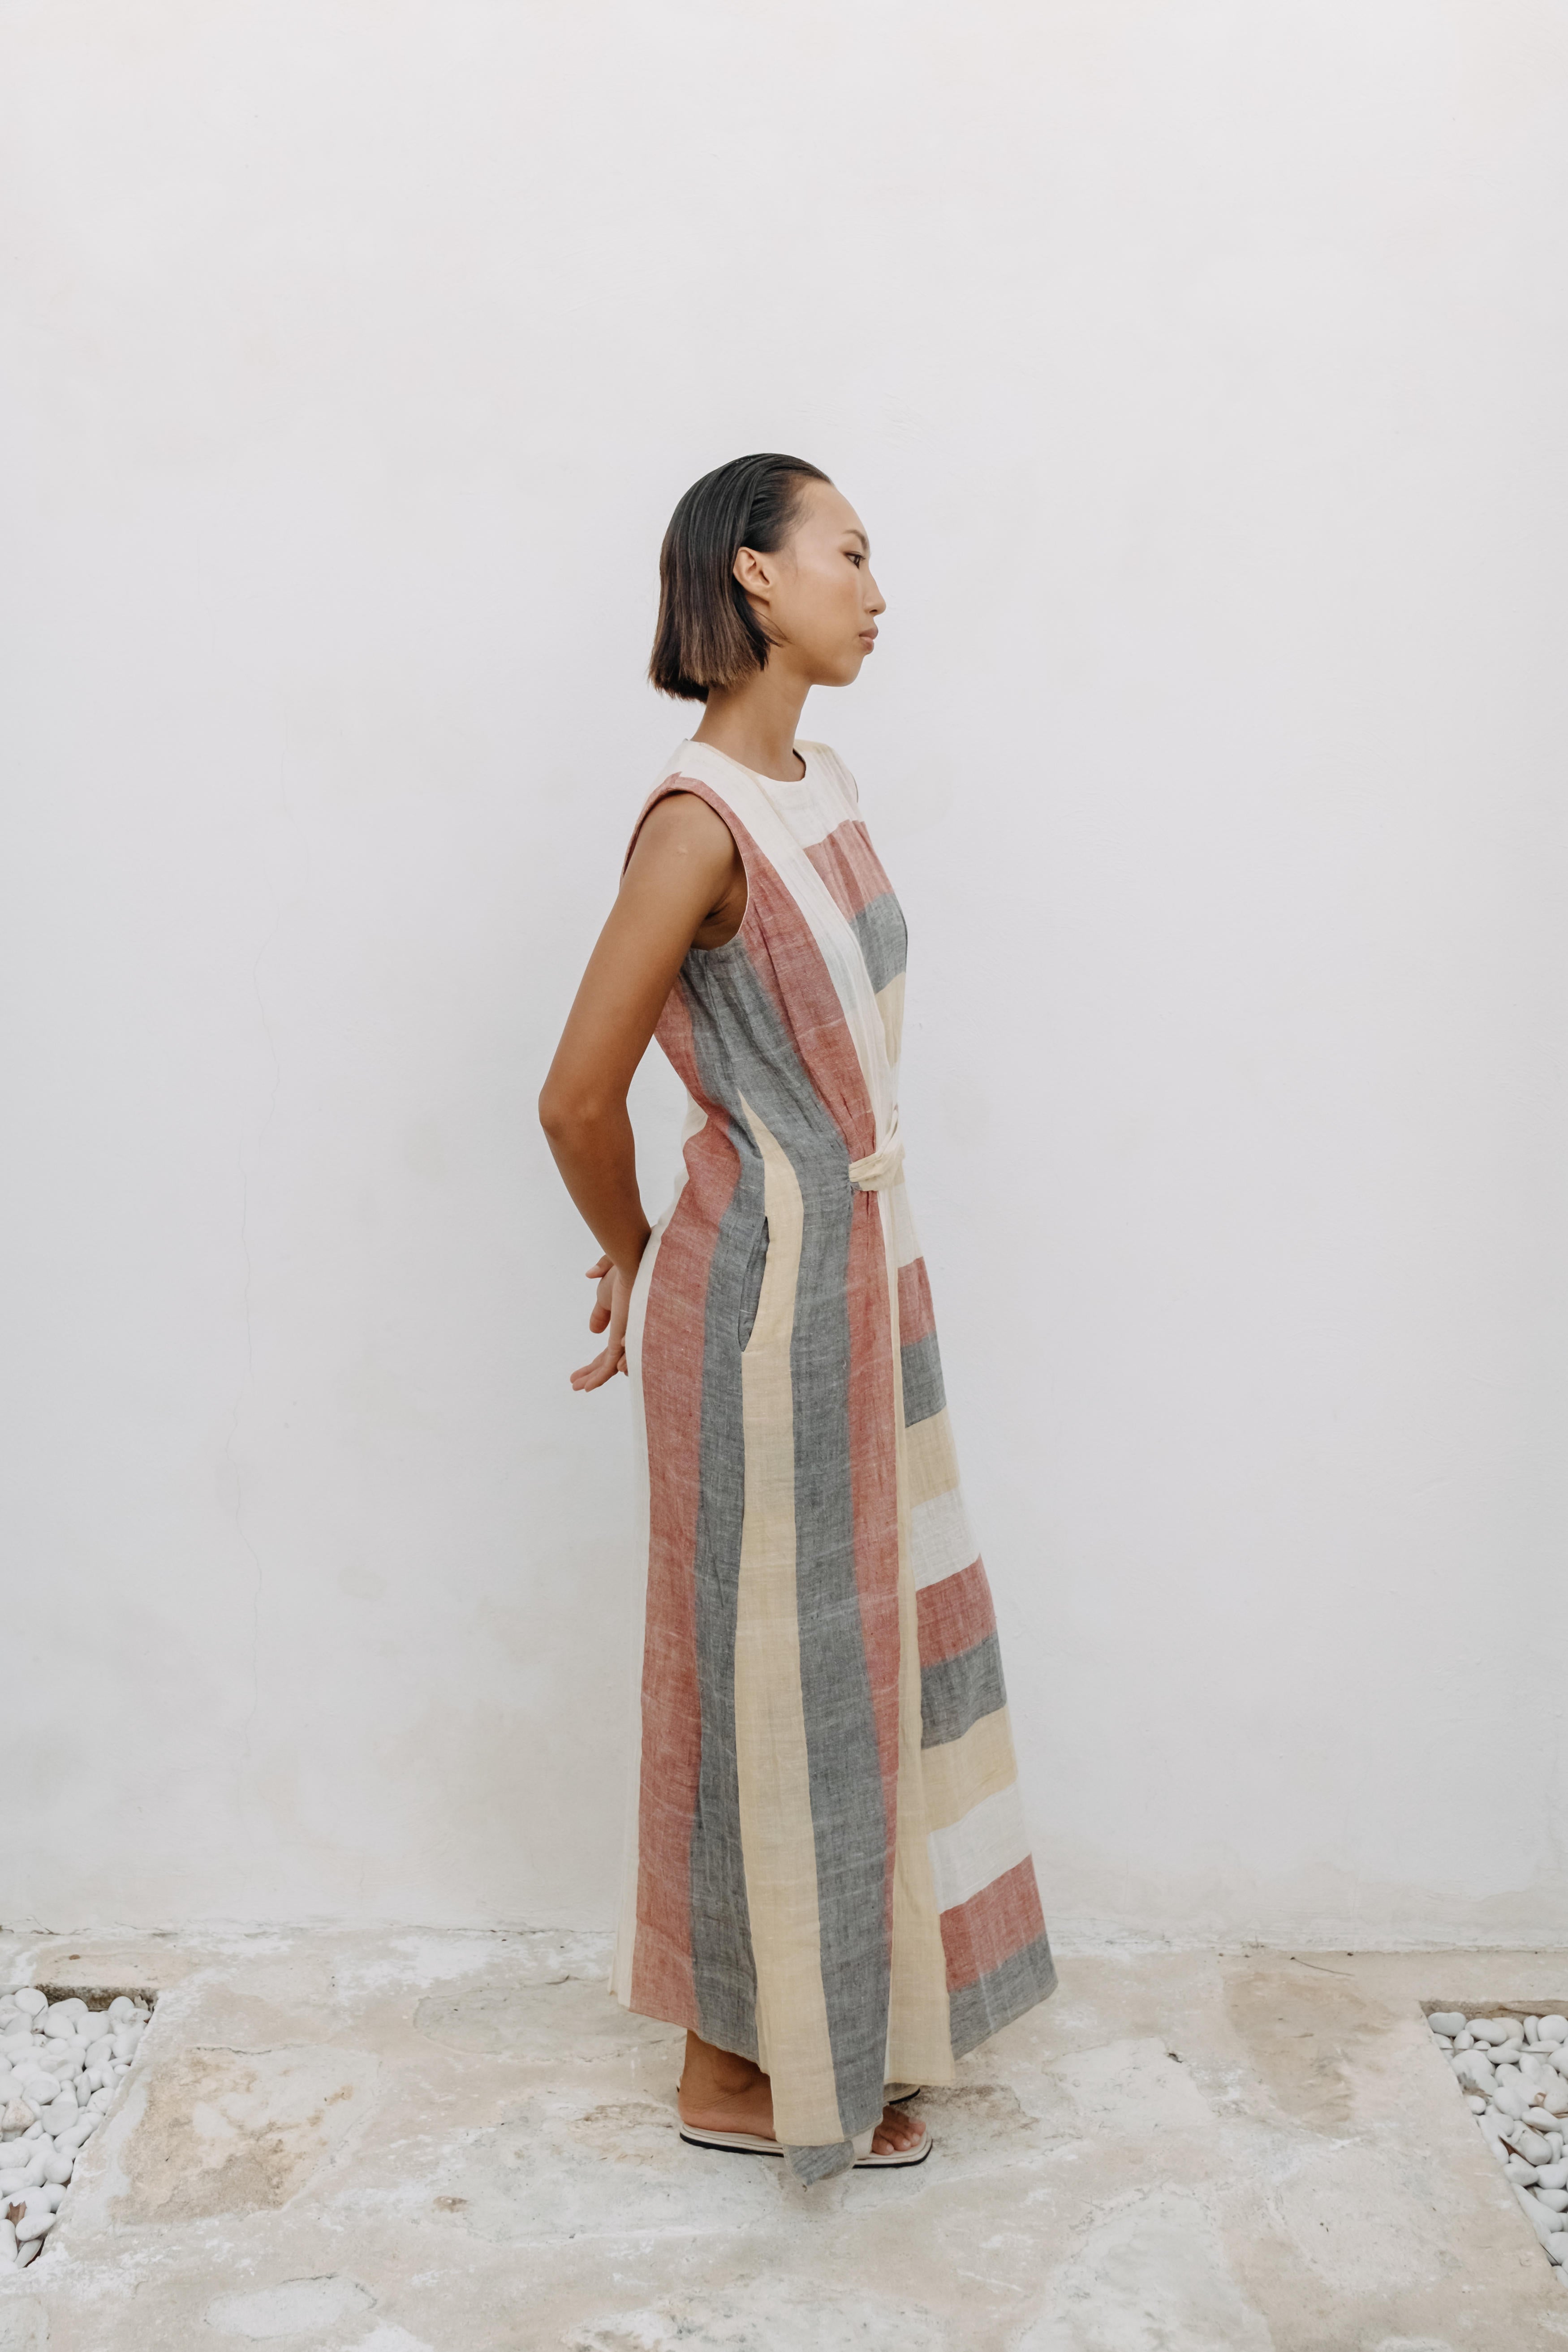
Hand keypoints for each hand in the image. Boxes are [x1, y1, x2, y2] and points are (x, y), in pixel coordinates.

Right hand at [570, 1254, 634, 1390]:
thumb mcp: (605, 1293)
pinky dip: (600, 1377)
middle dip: (592, 1373)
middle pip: (609, 1360)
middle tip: (576, 1385)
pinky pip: (612, 1363)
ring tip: (580, 1388)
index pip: (609, 1349)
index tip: (578, 1372)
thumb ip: (600, 1311)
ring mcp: (627, 1336)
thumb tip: (593, 1330)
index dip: (594, 1362)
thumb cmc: (623, 1270)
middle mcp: (628, 1332)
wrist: (631, 1262)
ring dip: (595, 1379)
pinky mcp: (624, 1336)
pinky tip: (589, 1387)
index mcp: (624, 1323)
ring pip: (612, 1366)